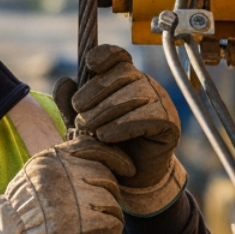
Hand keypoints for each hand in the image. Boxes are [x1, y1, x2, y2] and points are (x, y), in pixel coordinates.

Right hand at [0, 138, 133, 233]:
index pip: (94, 147)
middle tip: (108, 206)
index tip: (128, 168)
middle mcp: (65, 174)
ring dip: (112, 216)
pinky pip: (113, 225)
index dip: (117, 157)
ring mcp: (75, 198)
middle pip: (107, 178)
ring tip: (103, 225)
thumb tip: (94, 159)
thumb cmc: (21, 206)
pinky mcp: (83, 225)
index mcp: (54, 158)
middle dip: (112, 193)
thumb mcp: (35, 172)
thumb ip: (61, 163)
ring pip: (113, 203)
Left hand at [58, 44, 185, 215]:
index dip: (104, 54)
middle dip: (94, 93)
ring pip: (134, 94)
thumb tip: (65, 81)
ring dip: (106, 113)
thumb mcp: (82, 124)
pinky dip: (123, 126)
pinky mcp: (169, 122)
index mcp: (124, 79)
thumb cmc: (108, 146)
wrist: (130, 178)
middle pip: (122, 74)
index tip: (89, 64)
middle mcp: (145, 85)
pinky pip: (148, 116)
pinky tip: (106, 136)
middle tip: (79, 116)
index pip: (118, 55)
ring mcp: (160, 101)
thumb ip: (70, 105)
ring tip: (90, 130)